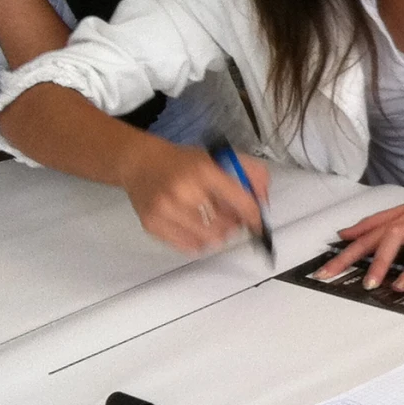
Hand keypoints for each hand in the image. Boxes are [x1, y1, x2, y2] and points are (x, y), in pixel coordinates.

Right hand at [121, 140, 270, 252]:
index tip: (258, 224)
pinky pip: (188, 247)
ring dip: (217, 234)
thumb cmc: (184, 163)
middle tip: (230, 217)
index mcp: (204, 171)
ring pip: (209, 239)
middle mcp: (184, 191)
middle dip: (234, 224)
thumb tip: (263, 201)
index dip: (254, 217)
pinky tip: (195, 228)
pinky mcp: (152, 225)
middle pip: (226, 225)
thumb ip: (250, 173)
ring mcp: (166, 210)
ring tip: (212, 222)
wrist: (140, 163)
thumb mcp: (220, 157)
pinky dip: (198, 242)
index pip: (240, 202)